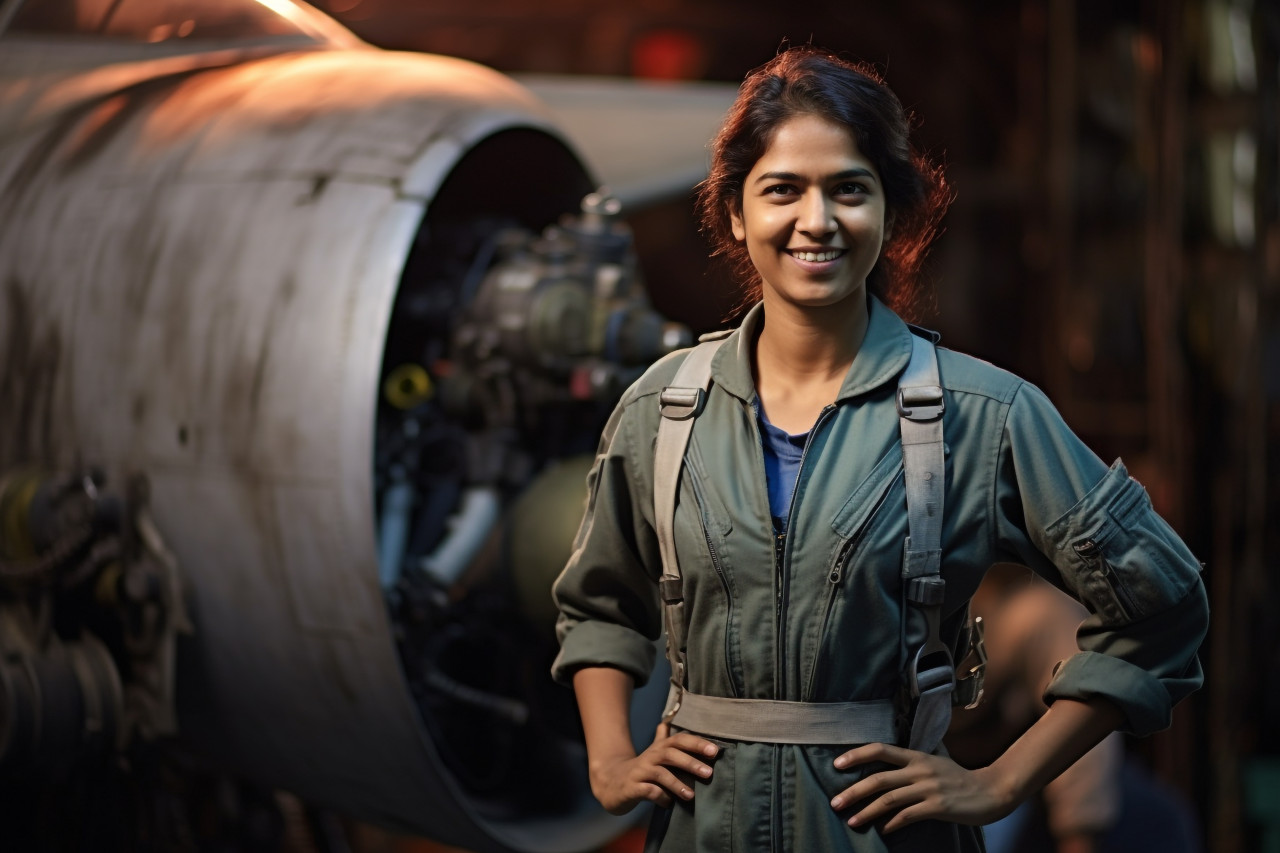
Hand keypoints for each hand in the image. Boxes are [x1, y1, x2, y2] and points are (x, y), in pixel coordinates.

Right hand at [588, 723, 720, 814]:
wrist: (610, 782)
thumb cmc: (640, 769)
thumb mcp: (653, 752)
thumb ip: (665, 738)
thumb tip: (672, 719)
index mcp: (659, 748)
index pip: (679, 740)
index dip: (697, 743)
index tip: (715, 751)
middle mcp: (649, 757)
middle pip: (670, 754)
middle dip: (690, 762)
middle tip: (709, 773)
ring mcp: (639, 772)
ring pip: (660, 774)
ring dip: (677, 784)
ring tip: (691, 795)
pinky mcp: (631, 788)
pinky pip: (648, 792)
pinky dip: (661, 798)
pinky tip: (670, 804)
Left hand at [828, 743, 1016, 831]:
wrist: (990, 791)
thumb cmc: (957, 779)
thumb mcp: (932, 763)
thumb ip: (909, 764)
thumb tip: (881, 768)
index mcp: (916, 756)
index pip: (880, 750)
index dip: (856, 755)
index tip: (836, 765)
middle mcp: (919, 770)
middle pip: (878, 779)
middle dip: (853, 791)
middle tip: (835, 802)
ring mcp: (929, 788)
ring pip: (889, 799)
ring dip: (867, 811)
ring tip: (851, 821)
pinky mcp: (938, 806)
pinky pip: (908, 816)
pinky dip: (891, 823)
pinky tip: (882, 830)